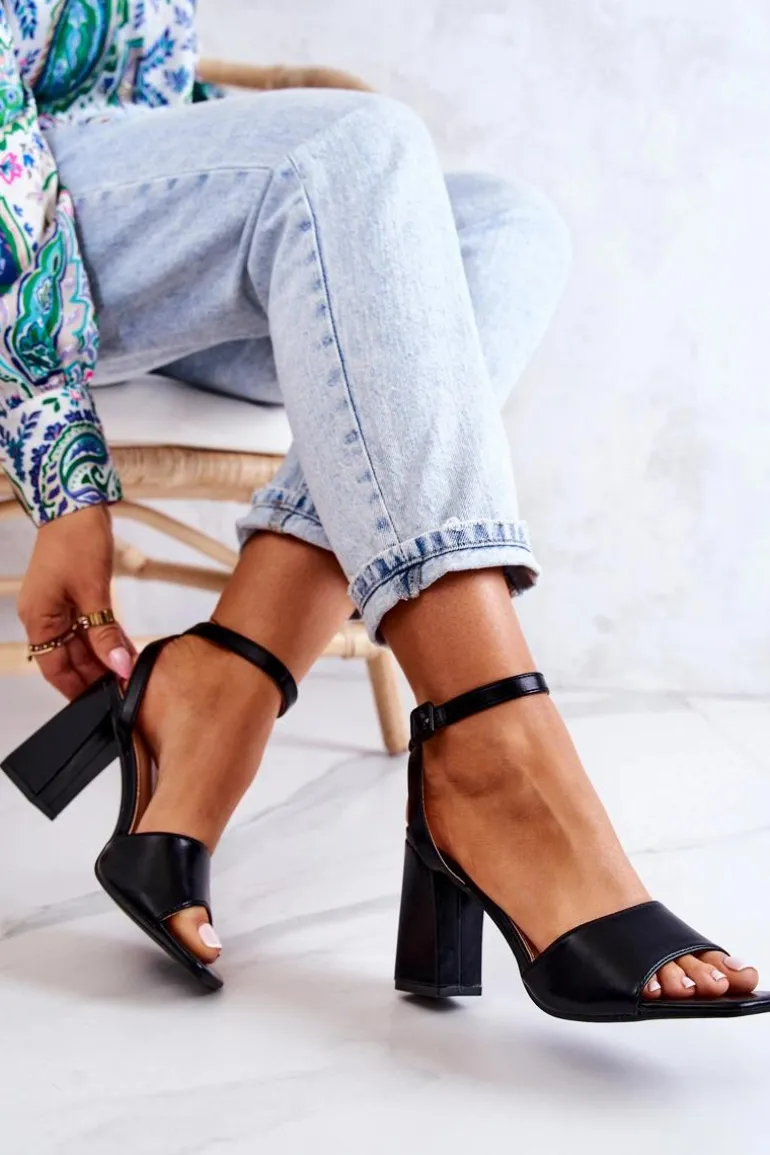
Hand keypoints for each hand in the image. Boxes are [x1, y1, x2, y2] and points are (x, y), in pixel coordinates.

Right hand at [18, 504, 135, 699]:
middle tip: (124, 688)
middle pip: (68, 658)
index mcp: (38, 619)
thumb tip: (117, 666)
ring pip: (80, 644)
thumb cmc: (76, 542)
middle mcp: (43, 617)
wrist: (76, 505)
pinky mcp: (73, 596)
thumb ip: (104, 633)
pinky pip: (87, 626)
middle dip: (95, 674)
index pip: (54, 668)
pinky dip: (104, 638)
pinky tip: (124, 650)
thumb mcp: (92, 592)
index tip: (101, 702)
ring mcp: (57, 606)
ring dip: (102, 657)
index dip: (77, 688)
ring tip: (128, 672)